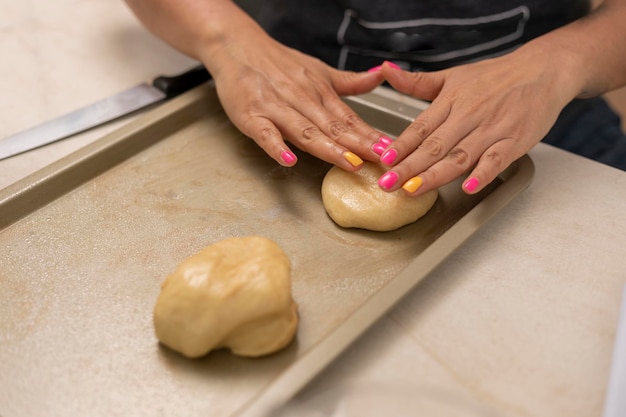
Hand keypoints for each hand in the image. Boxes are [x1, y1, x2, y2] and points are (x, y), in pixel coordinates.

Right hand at [202, 30, 384, 169]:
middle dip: (358, 144)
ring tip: (348, 162)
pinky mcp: (251, 115)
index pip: (348, 117)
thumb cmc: (277, 63)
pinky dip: (276, 146)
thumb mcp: (318, 69)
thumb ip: (349, 81)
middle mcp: (301, 99)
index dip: (369, 134)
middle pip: (333, 126)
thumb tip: (379, 77)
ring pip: (305, 131)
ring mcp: (276, 108)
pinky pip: (265, 133)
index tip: (389, 148)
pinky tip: (289, 159)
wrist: (236, 45)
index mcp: (319, 91)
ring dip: (328, 148)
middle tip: (380, 160)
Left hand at [376, 44, 578, 194]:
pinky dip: (483, 173)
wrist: (543, 70)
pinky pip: (497, 159)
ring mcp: (492, 129)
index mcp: (451, 100)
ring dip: (435, 175)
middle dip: (409, 167)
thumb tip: (386, 71)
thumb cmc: (495, 77)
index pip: (421, 126)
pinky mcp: (515, 141)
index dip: (402, 144)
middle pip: (435, 145)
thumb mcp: (453, 75)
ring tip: (413, 189)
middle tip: (388, 184)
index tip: (384, 160)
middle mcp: (469, 115)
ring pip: (460, 156)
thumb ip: (418, 82)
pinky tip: (468, 187)